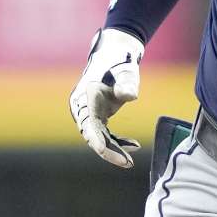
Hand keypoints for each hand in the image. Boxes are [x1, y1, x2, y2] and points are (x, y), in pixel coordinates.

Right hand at [68, 28, 144, 167]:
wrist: (115, 53)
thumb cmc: (119, 59)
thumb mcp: (125, 69)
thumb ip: (127, 82)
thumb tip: (129, 96)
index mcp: (84, 96)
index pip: (88, 121)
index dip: (95, 137)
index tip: (103, 149)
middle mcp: (82, 108)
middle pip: (92, 134)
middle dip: (108, 150)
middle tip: (127, 163)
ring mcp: (88, 113)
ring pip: (99, 137)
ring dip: (114, 150)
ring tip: (130, 162)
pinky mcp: (98, 116)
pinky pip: (105, 134)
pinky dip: (118, 141)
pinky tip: (134, 145)